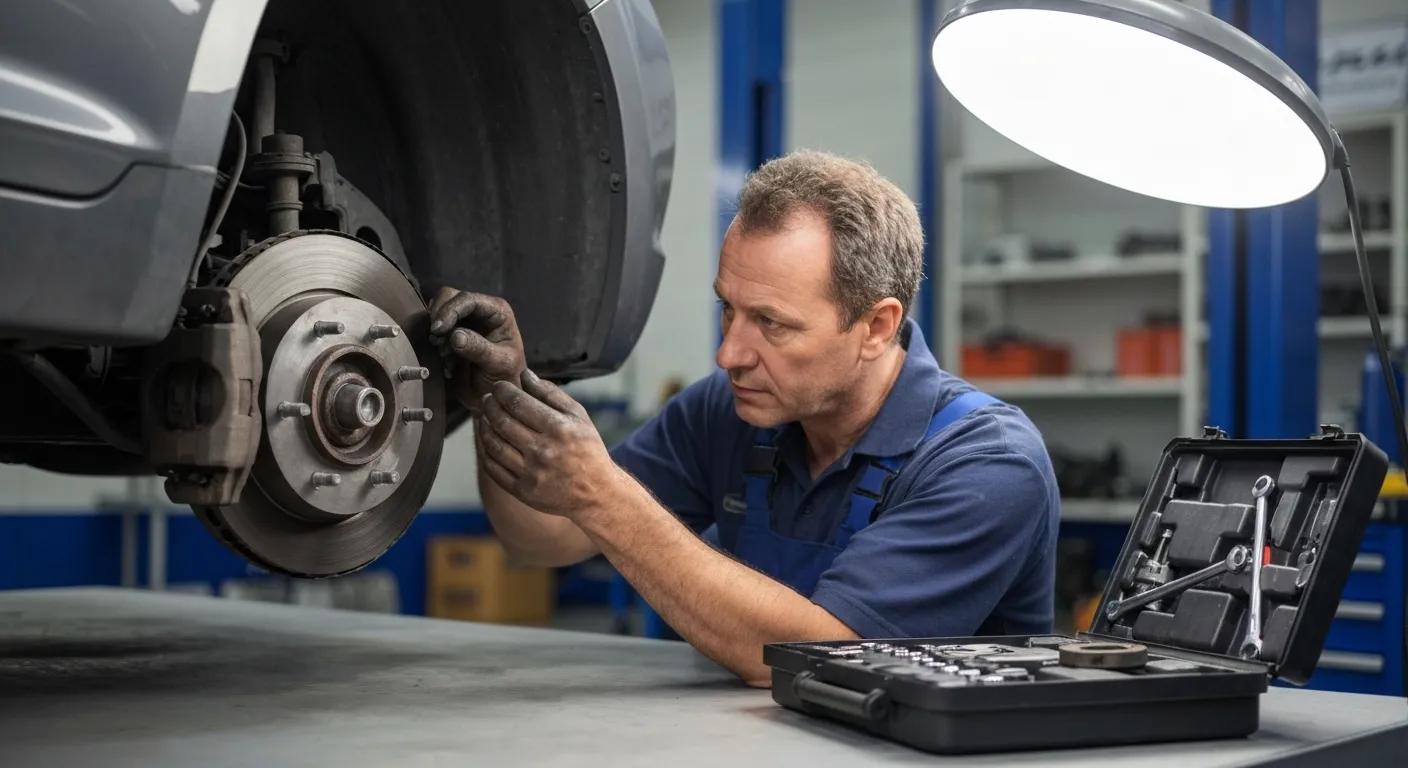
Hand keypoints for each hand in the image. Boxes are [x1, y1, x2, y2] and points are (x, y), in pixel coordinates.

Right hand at [428, 287, 525, 413]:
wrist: (494, 395)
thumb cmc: (505, 378)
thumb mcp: (498, 364)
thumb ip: (479, 348)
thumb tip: (455, 336)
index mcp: (497, 311)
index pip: (468, 299)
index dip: (450, 310)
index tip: (438, 329)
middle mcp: (480, 310)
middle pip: (449, 297)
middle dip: (439, 318)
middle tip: (437, 341)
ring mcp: (464, 319)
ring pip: (438, 311)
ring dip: (437, 333)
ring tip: (445, 354)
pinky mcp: (451, 332)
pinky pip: (434, 328)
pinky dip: (435, 342)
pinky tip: (446, 359)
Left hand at [477, 369, 624, 518]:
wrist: (596, 492)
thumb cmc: (587, 449)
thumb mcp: (579, 416)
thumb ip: (551, 394)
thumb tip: (525, 375)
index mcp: (559, 429)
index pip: (518, 403)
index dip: (502, 391)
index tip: (498, 386)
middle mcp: (544, 451)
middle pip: (502, 422)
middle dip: (490, 406)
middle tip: (487, 399)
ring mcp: (531, 473)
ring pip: (494, 445)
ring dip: (484, 427)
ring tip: (485, 417)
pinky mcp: (523, 491)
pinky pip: (493, 468)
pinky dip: (486, 451)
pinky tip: (488, 440)